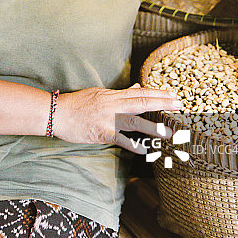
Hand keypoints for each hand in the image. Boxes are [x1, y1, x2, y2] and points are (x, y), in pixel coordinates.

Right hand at [52, 83, 182, 152]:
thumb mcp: (100, 93)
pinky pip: (120, 139)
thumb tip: (137, 87)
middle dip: (163, 104)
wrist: (57, 112)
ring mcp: (108, 118)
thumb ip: (120, 92)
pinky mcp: (101, 132)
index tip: (173, 95)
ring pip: (135, 120)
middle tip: (179, 105)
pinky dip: (132, 144)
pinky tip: (144, 150)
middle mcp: (113, 104)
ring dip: (153, 126)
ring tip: (169, 132)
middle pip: (142, 102)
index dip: (158, 94)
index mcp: (113, 95)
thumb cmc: (77, 103)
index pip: (141, 92)